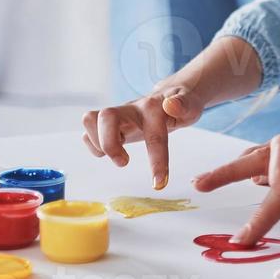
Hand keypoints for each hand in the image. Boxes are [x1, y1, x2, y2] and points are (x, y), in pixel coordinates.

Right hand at [81, 84, 205, 189]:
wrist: (170, 94)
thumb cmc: (181, 104)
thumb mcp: (191, 104)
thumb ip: (184, 104)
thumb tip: (172, 105)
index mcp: (154, 108)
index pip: (153, 133)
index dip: (156, 159)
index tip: (159, 183)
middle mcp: (131, 108)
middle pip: (107, 116)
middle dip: (109, 144)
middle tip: (124, 163)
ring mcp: (118, 113)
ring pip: (90, 119)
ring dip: (98, 142)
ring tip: (117, 155)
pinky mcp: (108, 121)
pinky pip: (88, 128)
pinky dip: (93, 143)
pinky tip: (111, 151)